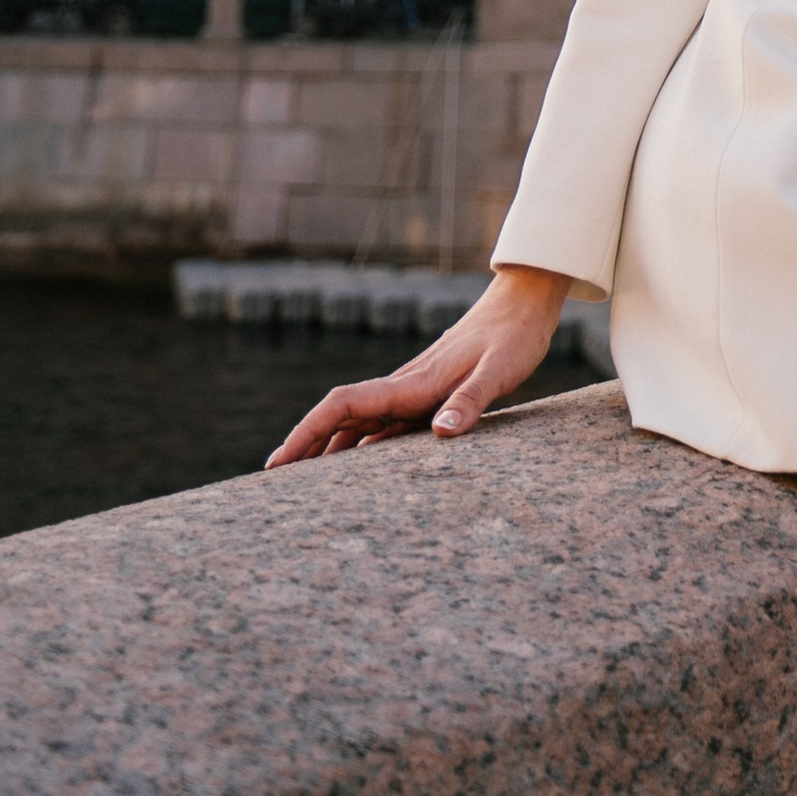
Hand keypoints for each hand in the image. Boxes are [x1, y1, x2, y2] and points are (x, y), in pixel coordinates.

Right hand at [264, 264, 570, 466]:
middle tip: (273, 491)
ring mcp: (413, 392)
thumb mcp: (499, 371)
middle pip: (340, 420)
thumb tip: (440, 433)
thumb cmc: (514, 337)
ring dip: (330, 452)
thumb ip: (470, 401)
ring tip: (304, 492)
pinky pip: (385, 427)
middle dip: (305, 450)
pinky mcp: (428, 394)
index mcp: (411, 384)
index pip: (343, 407)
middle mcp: (404, 388)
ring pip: (359, 426)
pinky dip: (363, 449)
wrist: (523, 303)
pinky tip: (361, 474)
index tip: (277, 464)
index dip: (306, 433)